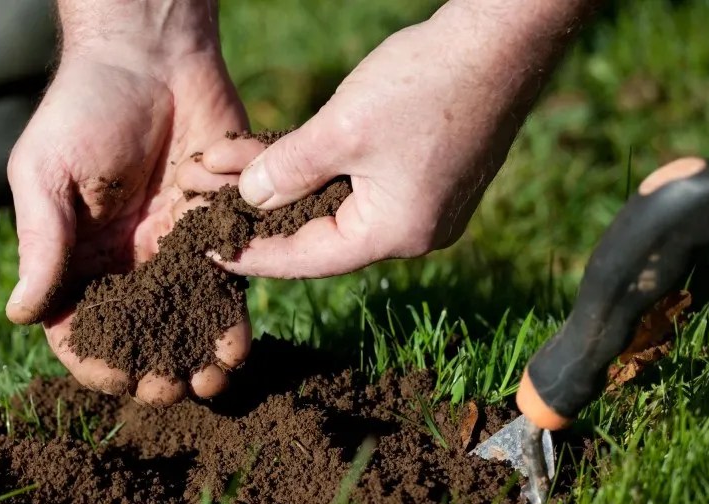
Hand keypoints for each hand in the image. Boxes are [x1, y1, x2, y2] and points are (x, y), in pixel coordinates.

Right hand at [6, 48, 250, 405]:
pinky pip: (225, 284)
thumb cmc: (83, 107)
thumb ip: (40, 244)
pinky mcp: (215, 229)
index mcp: (74, 255)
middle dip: (153, 370)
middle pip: (138, 335)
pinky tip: (238, 343)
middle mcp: (123, 262)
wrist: (150, 54)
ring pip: (185, 321)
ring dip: (197, 357)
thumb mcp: (46, 174)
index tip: (115, 377)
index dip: (94, 359)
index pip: (78, 326)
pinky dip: (230, 318)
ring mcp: (171, 249)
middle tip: (170, 391)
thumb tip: (19, 316)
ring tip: (212, 381)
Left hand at [189, 0, 591, 277]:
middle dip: (262, 215)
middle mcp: (414, 232)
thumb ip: (287, 170)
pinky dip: (321, 172)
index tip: (207, 249)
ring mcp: (425, 205)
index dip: (252, 253)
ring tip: (233, 175)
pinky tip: (282, 158)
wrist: (500, 40)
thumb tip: (249, 198)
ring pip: (337, 206)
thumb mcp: (341, 130)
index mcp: (396, 234)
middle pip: (320, 234)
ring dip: (287, 187)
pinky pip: (360, 186)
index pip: (307, 259)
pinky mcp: (428, 176)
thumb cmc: (426, 83)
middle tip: (209, 211)